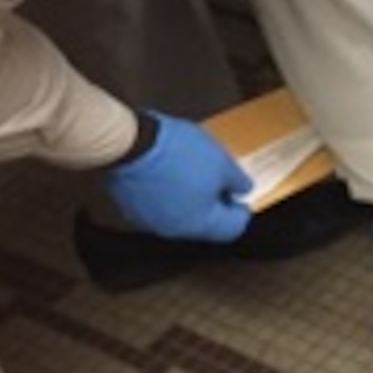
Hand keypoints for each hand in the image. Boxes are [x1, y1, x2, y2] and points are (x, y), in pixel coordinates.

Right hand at [105, 112, 250, 241]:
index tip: (240, 193)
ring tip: (191, 171)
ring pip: (179, 214)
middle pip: (204, 223)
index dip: (240, 209)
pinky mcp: (131, 208)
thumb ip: (237, 181)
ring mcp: (149, 221)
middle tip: (217, 178)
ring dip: (190, 198)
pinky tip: (168, 172)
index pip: (231, 228)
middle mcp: (173, 230)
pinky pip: (157, 205)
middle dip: (214, 202)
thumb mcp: (222, 162)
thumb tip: (242, 190)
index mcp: (198, 224)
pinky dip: (167, 193)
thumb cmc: (180, 152)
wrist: (132, 142)